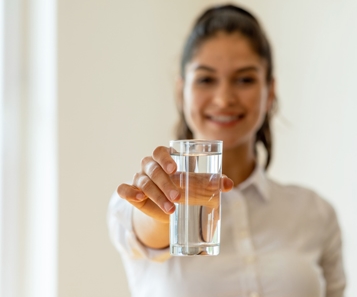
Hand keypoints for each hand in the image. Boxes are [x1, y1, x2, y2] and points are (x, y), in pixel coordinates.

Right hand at [117, 146, 233, 222]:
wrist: (169, 208)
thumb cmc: (184, 189)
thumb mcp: (196, 186)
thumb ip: (211, 183)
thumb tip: (228, 184)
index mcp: (165, 158)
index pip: (161, 151)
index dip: (165, 158)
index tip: (174, 168)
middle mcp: (150, 166)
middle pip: (152, 168)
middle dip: (164, 183)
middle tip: (178, 197)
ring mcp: (139, 178)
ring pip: (143, 182)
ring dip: (156, 195)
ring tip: (170, 209)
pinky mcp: (131, 192)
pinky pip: (124, 189)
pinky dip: (129, 192)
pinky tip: (138, 198)